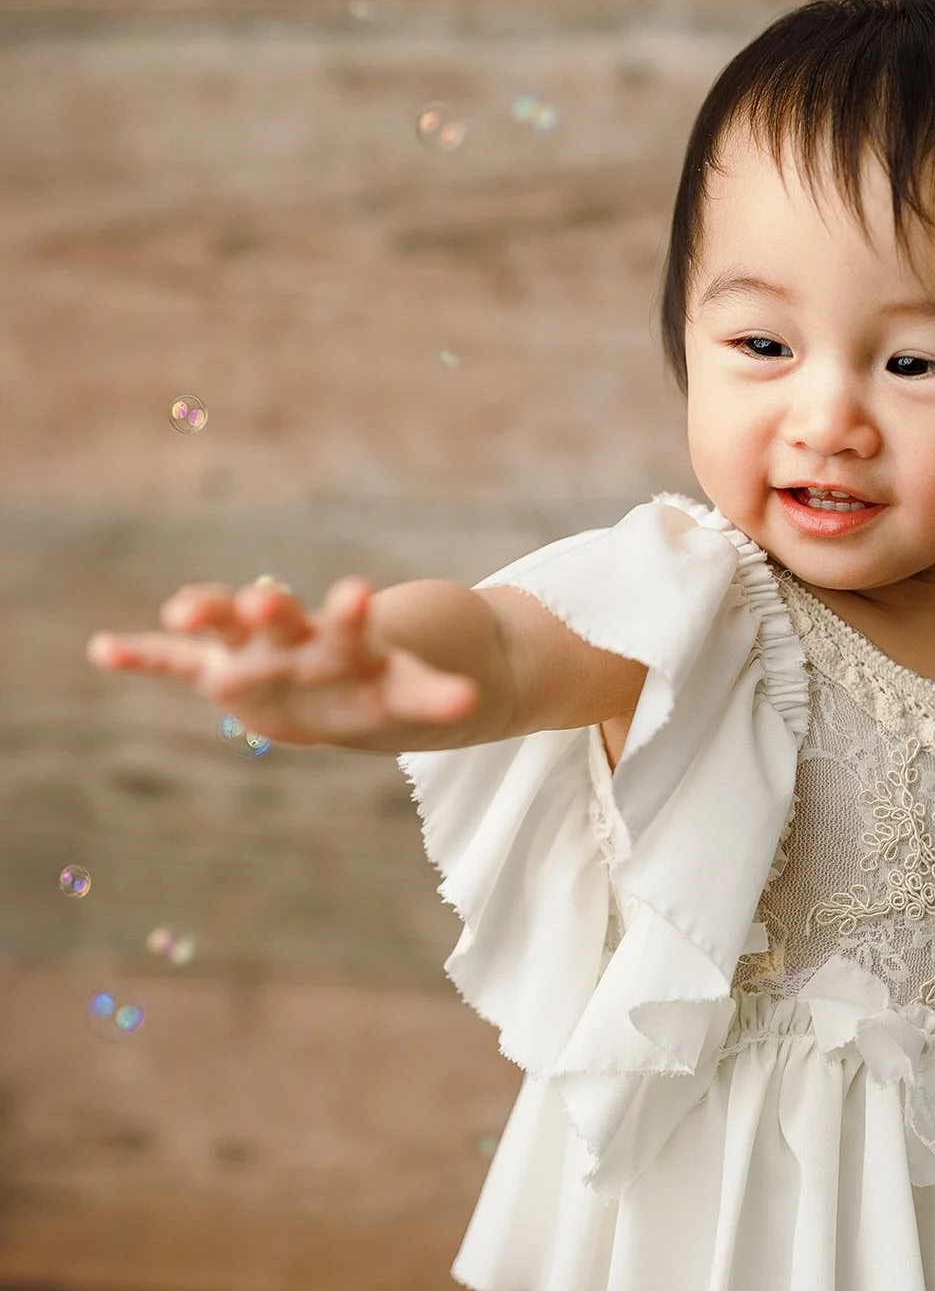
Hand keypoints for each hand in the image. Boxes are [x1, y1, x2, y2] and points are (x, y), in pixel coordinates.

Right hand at [87, 575, 478, 746]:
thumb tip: (476, 700)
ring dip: (210, 614)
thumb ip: (433, 695)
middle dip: (272, 610)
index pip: (347, 626)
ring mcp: (252, 650)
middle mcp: (295, 640)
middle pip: (283, 620)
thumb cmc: (370, 684)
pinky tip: (102, 652)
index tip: (356, 590)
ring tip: (184, 611)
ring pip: (228, 625)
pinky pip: (175, 664)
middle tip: (265, 595)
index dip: (349, 612)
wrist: (338, 688)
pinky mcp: (218, 669)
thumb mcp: (402, 690)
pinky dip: (144, 657)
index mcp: (342, 644)